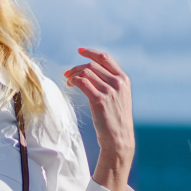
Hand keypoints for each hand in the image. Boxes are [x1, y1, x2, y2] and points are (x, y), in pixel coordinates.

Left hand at [63, 48, 133, 190]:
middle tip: (67, 74)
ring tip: (68, 82)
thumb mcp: (118, 98)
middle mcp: (118, 83)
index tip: (80, 51)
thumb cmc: (115, 120)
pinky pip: (83, 82)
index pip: (106, 59)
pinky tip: (71, 85)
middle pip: (93, 65)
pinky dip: (74, 81)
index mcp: (123, 80)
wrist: (118, 139)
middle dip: (78, 67)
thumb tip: (91, 74)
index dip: (91, 53)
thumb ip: (110, 84)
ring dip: (74, 74)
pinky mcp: (100, 101)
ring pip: (87, 72)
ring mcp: (110, 91)